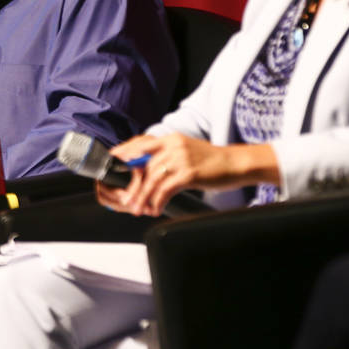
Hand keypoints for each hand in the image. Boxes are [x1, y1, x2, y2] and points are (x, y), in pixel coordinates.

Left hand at [98, 133, 278, 216]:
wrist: (237, 163)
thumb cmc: (211, 161)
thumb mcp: (186, 151)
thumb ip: (167, 155)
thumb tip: (147, 168)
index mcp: (171, 138)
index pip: (140, 142)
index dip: (123, 153)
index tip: (112, 163)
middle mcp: (173, 145)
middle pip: (143, 165)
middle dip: (133, 185)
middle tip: (126, 199)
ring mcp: (181, 158)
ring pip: (152, 179)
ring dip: (143, 197)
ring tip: (139, 209)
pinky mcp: (189, 172)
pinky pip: (166, 188)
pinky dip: (158, 201)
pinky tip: (156, 209)